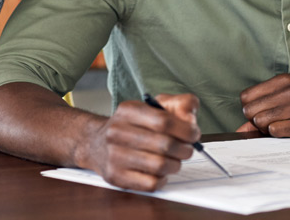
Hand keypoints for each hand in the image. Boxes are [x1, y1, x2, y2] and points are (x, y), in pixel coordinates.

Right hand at [75, 93, 200, 191]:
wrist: (95, 143)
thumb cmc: (131, 126)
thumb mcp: (152, 107)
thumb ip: (178, 104)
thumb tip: (191, 115)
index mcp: (128, 110)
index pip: (164, 121)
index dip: (185, 130)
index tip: (194, 134)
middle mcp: (117, 132)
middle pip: (165, 145)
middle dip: (184, 150)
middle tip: (186, 150)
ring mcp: (114, 155)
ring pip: (160, 166)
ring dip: (175, 165)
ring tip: (173, 161)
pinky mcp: (115, 176)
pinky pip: (150, 183)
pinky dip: (162, 179)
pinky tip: (159, 172)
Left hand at [236, 74, 289, 136]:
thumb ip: (266, 105)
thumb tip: (240, 128)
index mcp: (282, 80)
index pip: (245, 97)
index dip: (251, 108)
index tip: (264, 112)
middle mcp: (286, 91)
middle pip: (249, 111)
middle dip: (257, 120)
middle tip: (274, 121)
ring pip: (260, 122)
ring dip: (267, 128)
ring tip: (284, 125)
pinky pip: (274, 132)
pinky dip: (279, 134)